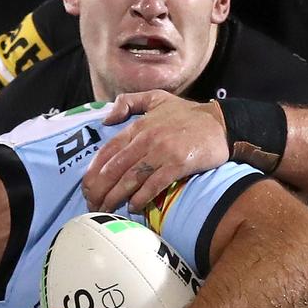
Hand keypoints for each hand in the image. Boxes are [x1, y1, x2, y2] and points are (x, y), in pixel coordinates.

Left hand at [83, 91, 228, 211]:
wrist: (220, 122)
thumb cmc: (188, 113)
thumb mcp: (156, 97)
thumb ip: (129, 102)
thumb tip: (106, 118)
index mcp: (139, 126)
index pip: (108, 150)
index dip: (94, 171)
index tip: (87, 187)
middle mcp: (146, 139)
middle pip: (115, 168)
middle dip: (100, 189)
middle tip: (92, 205)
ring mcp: (161, 152)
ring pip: (131, 178)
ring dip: (115, 197)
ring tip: (106, 209)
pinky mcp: (178, 164)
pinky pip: (154, 184)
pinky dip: (141, 197)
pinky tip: (133, 207)